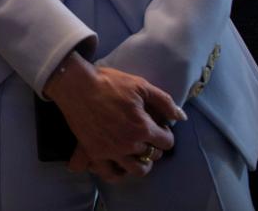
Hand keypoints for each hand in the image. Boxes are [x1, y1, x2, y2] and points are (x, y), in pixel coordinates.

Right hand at [44, 56, 179, 178]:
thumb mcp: (140, 85)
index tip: (158, 126)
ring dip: (141, 162)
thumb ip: (164, 101)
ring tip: (136, 152)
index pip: (166, 142)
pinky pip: (109, 174)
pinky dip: (117, 173)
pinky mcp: (94, 153)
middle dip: (154, 146)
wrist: (76, 85)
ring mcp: (111, 151)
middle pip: (153, 156)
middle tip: (146, 136)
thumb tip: (181, 117)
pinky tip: (119, 165)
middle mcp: (129, 144)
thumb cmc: (108, 82)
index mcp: (142, 127)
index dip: (165, 133)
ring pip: (136, 170)